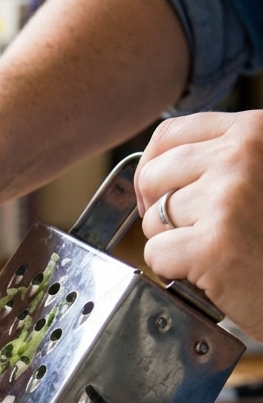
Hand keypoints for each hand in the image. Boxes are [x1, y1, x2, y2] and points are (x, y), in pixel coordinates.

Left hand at [136, 111, 262, 342]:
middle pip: (152, 176)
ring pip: (152, 219)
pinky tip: (210, 271)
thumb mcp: (257, 175)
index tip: (166, 195)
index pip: (168, 136)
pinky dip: (174, 271)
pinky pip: (156, 254)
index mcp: (254, 131)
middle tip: (194, 232)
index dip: (155, 170)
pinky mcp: (214, 246)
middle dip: (159, 210)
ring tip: (214, 251)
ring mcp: (228, 199)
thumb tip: (151, 165)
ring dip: (173, 243)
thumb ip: (217, 157)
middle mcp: (242, 156)